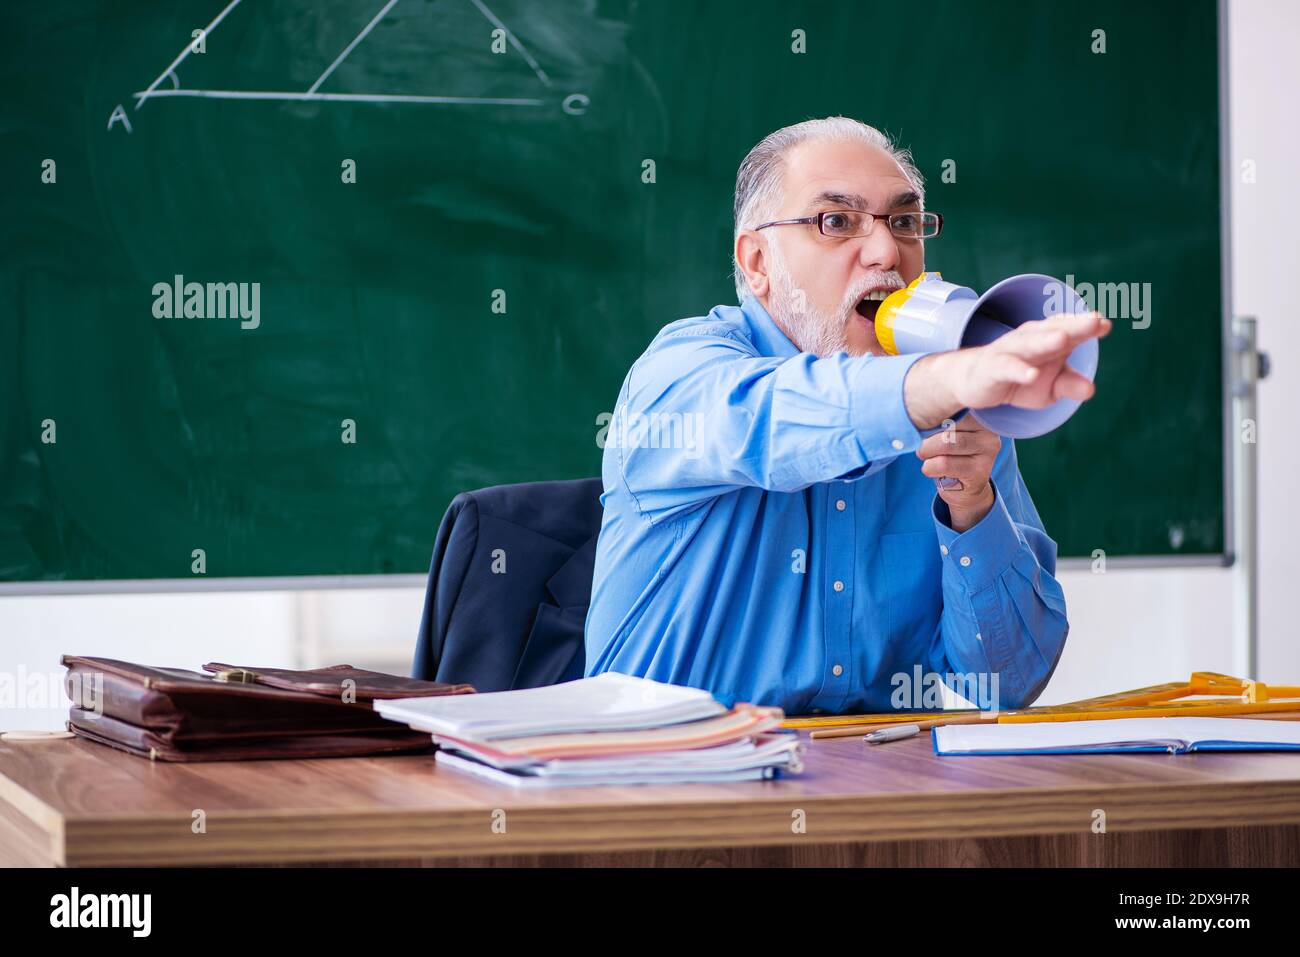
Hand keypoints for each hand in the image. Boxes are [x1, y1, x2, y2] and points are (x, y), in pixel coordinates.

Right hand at [904, 312, 1111, 429]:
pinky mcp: (993, 367)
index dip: (1088, 326)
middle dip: (1074, 325)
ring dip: (1046, 340)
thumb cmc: (1020, 378)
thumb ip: (1070, 386)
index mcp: (1050, 339)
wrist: (975, 381)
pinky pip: (1007, 367)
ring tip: (1063, 339)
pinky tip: (1031, 375)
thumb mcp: (1049, 388)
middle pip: (1054, 330)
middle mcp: (1031, 339)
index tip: (1105, 325)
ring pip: (1030, 343)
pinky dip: (1019, 370)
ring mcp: (1010, 351)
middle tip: (1095, 321)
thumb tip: (1090, 389)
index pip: (1072, 330)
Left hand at [916, 422, 998, 530]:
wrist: (964, 488)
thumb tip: (916, 413)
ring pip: (945, 443)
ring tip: (926, 456)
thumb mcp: (943, 430)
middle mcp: (988, 429)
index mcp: (979, 414)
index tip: (919, 422)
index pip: (950, 405)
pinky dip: (929, 467)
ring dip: (926, 452)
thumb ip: (937, 417)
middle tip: (922, 446)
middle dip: (926, 437)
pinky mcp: (981, 471)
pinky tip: (932, 470)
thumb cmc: (949, 453)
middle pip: (946, 423)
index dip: (930, 416)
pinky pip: (944, 464)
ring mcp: (988, 450)